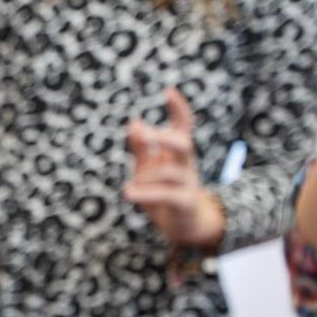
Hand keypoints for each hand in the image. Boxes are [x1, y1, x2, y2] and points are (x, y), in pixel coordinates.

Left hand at [123, 89, 225, 248]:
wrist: (183, 225)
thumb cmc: (163, 190)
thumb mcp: (148, 167)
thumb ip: (141, 147)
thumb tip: (135, 121)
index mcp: (177, 152)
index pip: (183, 126)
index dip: (179, 109)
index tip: (169, 91)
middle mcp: (186, 164)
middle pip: (183, 144)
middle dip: (164, 137)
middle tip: (143, 135)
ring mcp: (189, 183)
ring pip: (169, 172)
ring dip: (146, 177)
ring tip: (129, 187)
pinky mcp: (186, 202)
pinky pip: (167, 194)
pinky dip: (146, 193)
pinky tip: (128, 192)